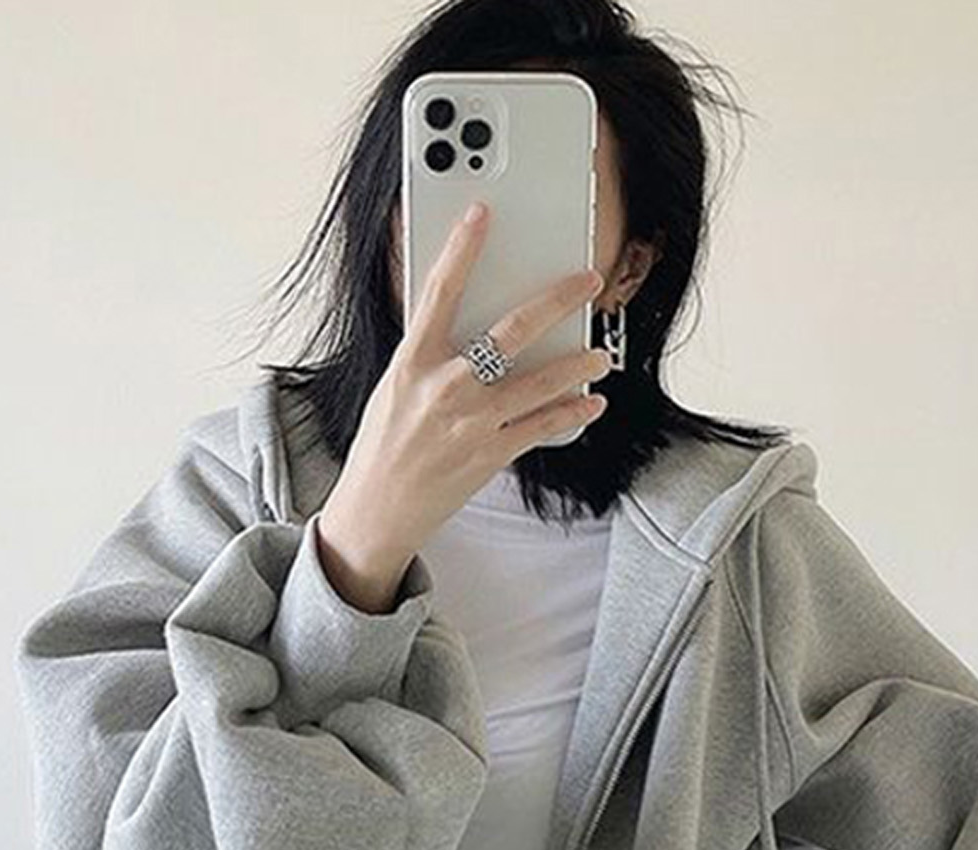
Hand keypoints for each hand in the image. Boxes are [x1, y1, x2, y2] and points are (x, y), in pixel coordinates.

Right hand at [314, 200, 612, 611]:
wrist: (377, 509)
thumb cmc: (385, 443)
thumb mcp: (395, 385)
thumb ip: (430, 351)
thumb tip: (468, 316)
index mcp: (412, 362)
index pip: (439, 292)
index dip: (462, 248)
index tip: (482, 213)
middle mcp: (444, 388)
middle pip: (510, 332)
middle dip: (556, 301)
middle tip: (587, 281)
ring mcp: (471, 424)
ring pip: (538, 383)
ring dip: (577, 364)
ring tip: (600, 353)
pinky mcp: (490, 456)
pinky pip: (541, 427)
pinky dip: (570, 413)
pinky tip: (591, 401)